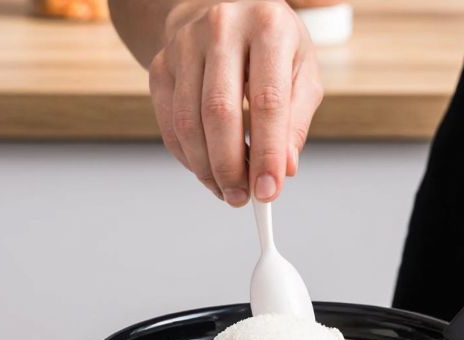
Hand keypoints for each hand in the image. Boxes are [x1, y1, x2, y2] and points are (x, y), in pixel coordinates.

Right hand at [149, 0, 322, 205]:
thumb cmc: (271, 44)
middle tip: (244, 197)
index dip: (267, 153)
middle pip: (219, 112)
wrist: (223, 8)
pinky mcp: (162, 64)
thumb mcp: (302, 72)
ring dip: (207, 167)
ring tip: (228, 190)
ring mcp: (185, 44)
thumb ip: (296, 120)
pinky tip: (207, 170)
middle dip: (231, 166)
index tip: (269, 190)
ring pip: (189, 121)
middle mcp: (222, 28)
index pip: (268, 101)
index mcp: (267, 26)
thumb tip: (284, 167)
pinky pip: (170, 123)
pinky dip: (188, 156)